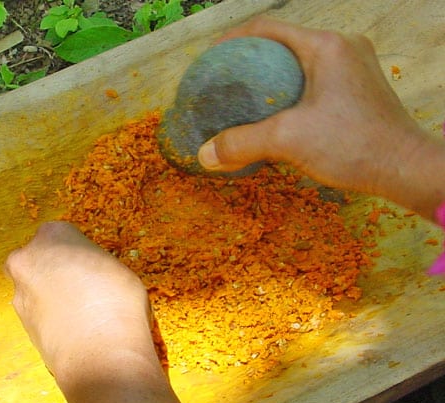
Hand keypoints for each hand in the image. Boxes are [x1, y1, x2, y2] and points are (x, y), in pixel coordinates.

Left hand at [4, 222, 158, 387]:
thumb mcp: (114, 267)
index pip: (58, 234)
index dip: (74, 251)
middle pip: (37, 259)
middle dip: (51, 270)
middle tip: (78, 287)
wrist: (99, 351)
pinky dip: (48, 318)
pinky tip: (70, 329)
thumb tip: (85, 275)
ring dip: (49, 296)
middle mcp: (26, 259)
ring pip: (32, 287)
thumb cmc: (116, 301)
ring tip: (78, 313)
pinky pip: (36, 313)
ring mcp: (20, 292)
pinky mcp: (20, 323)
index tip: (87, 264)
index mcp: (52, 235)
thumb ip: (90, 263)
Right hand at [197, 17, 441, 215]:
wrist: (404, 167)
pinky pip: (315, 82)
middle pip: (283, 45)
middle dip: (250, 63)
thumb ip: (241, 142)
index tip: (209, 62)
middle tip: (223, 84)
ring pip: (300, 65)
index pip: (267, 29)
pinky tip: (275, 117)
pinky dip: (290, 94)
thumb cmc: (351, 144)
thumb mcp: (287, 140)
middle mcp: (342, 48)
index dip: (232, 42)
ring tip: (244, 102)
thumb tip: (204, 154)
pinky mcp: (359, 88)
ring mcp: (354, 67)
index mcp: (325, 46)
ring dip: (270, 80)